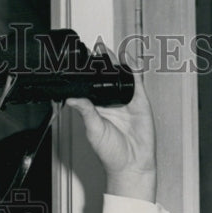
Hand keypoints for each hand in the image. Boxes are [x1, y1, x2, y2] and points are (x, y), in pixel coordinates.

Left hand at [65, 46, 156, 202]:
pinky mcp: (140, 102)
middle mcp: (111, 103)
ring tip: (106, 48)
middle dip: (101, 63)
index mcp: (97, 109)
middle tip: (93, 48)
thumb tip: (71, 99)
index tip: (79, 62)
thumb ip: (85, 111)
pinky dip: (133, 70)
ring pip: (120, 77)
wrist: (132, 164)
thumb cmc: (111, 154)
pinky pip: (136, 82)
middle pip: (106, 78)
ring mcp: (126, 101)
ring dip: (115, 62)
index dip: (87, 74)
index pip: (91, 87)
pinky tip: (127, 59)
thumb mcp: (93, 130)